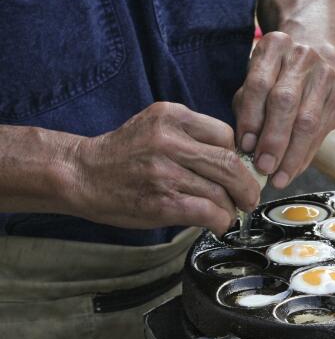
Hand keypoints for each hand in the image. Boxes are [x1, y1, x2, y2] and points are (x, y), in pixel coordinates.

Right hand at [70, 102, 260, 235]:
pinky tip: (217, 222)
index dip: (241, 158)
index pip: (226, 134)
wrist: (81, 174)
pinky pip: (208, 212)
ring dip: (232, 207)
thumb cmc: (125, 155)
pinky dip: (220, 221)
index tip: (242, 172)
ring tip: (228, 211)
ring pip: (221, 191)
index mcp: (172, 116)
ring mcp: (164, 172)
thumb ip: (193, 137)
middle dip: (247, 186)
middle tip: (249, 198)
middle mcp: (169, 140)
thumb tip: (237, 162)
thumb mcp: (158, 127)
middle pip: (230, 163)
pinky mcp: (161, 202)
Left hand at [233, 31, 334, 188]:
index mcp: (275, 47)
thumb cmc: (274, 74)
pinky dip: (304, 156)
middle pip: (286, 102)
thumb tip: (246, 149)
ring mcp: (326, 79)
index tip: (244, 146)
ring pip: (308, 122)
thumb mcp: (254, 79)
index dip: (251, 118)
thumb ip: (247, 108)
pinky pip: (320, 134)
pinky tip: (292, 171)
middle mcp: (303, 58)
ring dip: (292, 155)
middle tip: (263, 168)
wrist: (316, 52)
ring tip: (278, 178)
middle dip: (273, 140)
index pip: (260, 84)